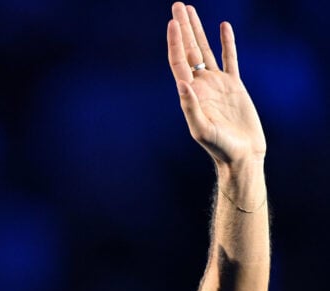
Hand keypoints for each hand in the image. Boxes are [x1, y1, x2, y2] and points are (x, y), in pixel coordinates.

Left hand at [167, 2, 265, 165]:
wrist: (241, 155)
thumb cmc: (219, 147)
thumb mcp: (201, 130)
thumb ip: (191, 108)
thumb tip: (182, 85)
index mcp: (191, 94)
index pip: (179, 62)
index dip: (175, 42)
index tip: (172, 23)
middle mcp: (201, 85)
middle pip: (189, 50)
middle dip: (183, 28)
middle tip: (177, 5)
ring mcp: (217, 84)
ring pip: (206, 50)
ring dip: (198, 30)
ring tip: (190, 10)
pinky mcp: (234, 85)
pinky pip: (229, 58)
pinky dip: (226, 42)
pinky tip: (222, 27)